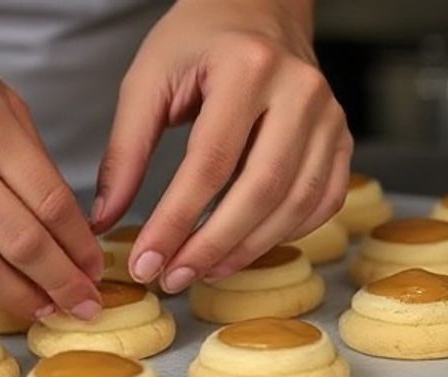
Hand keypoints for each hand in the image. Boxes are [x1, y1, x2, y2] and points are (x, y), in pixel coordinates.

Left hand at [94, 0, 351, 292]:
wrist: (256, 10)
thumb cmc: (197, 42)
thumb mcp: (147, 82)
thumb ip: (125, 152)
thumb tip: (106, 220)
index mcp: (246, 67)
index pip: (210, 162)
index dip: (177, 220)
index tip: (146, 260)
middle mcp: (299, 90)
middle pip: (261, 189)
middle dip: (213, 245)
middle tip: (173, 278)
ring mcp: (330, 116)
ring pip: (296, 203)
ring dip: (247, 249)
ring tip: (202, 271)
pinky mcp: (341, 138)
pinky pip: (321, 202)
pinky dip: (286, 235)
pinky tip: (244, 248)